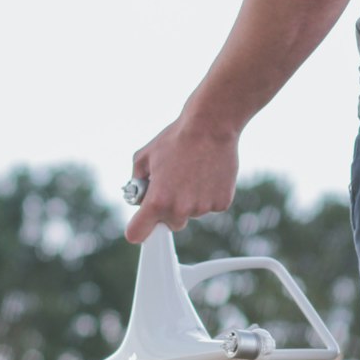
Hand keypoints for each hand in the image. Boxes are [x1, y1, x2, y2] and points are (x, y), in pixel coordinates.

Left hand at [125, 114, 239, 243]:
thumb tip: (140, 196)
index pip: (137, 234)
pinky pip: (210, 206)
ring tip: (193, 172)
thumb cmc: (176, 138)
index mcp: (157, 200)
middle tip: (174, 184)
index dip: (138, 229)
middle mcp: (179, 209)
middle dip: (169, 209)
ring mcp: (202, 207)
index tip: (142, 225)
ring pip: (192, 213)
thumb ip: (137, 182)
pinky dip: (209, 195)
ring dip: (191, 200)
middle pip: (171, 224)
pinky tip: (208, 174)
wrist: (211, 126)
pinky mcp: (221, 203)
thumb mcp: (144, 156)